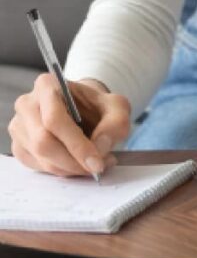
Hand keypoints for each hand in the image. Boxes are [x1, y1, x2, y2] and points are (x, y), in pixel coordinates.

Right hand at [8, 75, 131, 177]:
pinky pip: (37, 167)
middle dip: (73, 161)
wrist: (83, 110)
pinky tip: (77, 164)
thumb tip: (100, 147)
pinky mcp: (19, 147)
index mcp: (47, 85)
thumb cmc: (97, 106)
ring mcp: (19, 127)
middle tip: (97, 168)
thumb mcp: (117, 107)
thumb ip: (115, 123)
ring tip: (92, 164)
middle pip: (44, 142)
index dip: (76, 145)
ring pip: (41, 158)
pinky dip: (60, 171)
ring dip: (69, 168)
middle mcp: (27, 104)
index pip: (55, 119)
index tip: (96, 163)